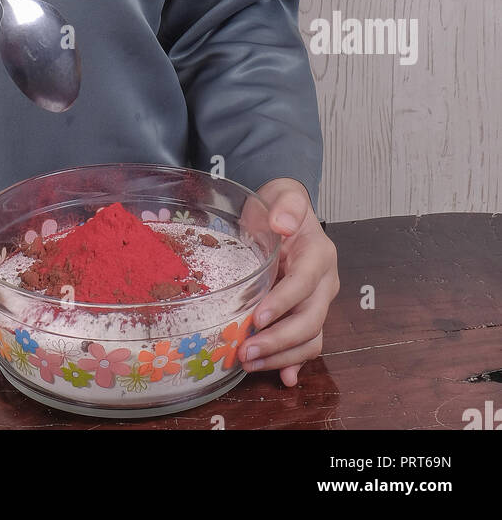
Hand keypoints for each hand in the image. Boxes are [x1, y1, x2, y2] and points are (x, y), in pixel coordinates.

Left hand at [238, 177, 338, 386]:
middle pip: (310, 319)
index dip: (283, 302)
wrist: (284, 213)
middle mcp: (325, 283)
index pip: (304, 283)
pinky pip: (307, 344)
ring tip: (249, 362)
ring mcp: (318, 302)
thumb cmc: (280, 206)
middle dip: (279, 340)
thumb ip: (287, 204)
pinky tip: (283, 377)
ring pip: (310, 338)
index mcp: (320, 255)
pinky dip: (295, 362)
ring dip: (282, 356)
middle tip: (247, 350)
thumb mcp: (283, 195)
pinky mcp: (307, 315)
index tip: (257, 317)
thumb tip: (284, 222)